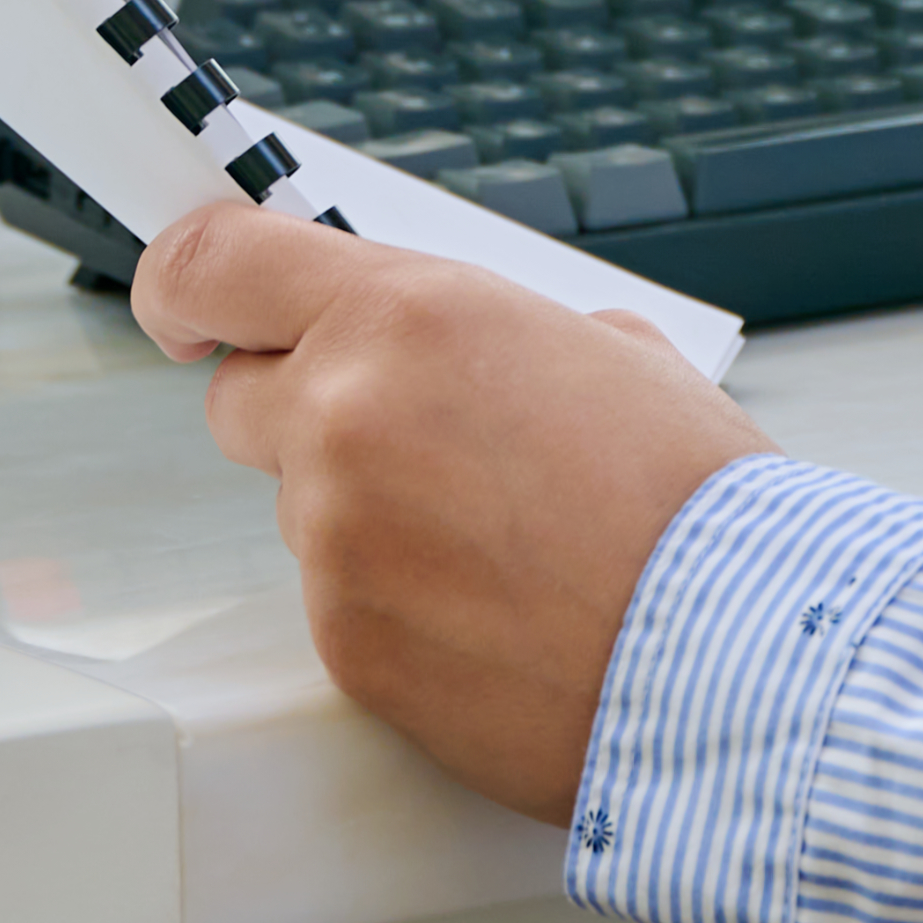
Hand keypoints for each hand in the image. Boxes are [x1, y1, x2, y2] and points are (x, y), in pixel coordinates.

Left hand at [141, 193, 771, 822]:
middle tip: (416, 449)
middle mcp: (346, 418)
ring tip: (503, 551)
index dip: (184, 283)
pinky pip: (341, 605)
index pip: (211, 265)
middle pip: (238, 400)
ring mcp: (334, 542)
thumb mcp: (614, 351)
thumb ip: (499, 336)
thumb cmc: (698, 509)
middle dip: (307, 414)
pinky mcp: (345, 647)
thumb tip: (472, 360)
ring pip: (301, 512)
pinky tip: (497, 616)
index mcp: (407, 316)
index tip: (186, 306)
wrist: (737, 657)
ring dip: (372, 521)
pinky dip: (399, 609)